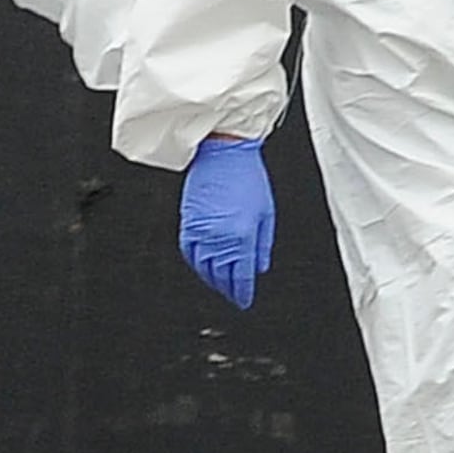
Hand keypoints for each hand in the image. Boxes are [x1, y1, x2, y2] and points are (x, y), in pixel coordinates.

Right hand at [179, 135, 274, 309]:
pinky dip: (196, 264)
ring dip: (212, 280)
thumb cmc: (247, 176)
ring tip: (219, 284)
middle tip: (232, 295)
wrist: (224, 152)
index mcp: (243, 236)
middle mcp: (220, 237)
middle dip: (228, 289)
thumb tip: (260, 266)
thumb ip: (263, 244)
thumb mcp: (266, 213)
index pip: (242, 276)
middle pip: (222, 276)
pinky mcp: (187, 223)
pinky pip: (189, 253)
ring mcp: (201, 231)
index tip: (244, 300)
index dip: (243, 292)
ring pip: (204, 268)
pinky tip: (202, 267)